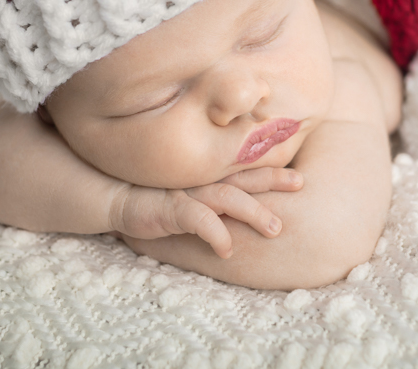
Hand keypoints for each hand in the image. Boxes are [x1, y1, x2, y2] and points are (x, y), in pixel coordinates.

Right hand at [108, 167, 302, 258]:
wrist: (116, 196)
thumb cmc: (157, 195)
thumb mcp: (191, 190)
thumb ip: (216, 191)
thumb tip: (248, 202)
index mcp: (211, 174)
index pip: (246, 168)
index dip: (273, 170)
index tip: (301, 176)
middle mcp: (203, 180)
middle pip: (244, 177)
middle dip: (273, 180)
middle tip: (300, 183)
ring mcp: (188, 192)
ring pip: (227, 197)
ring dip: (253, 211)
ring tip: (275, 228)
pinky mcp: (171, 209)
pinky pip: (197, 220)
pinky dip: (215, 233)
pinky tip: (227, 250)